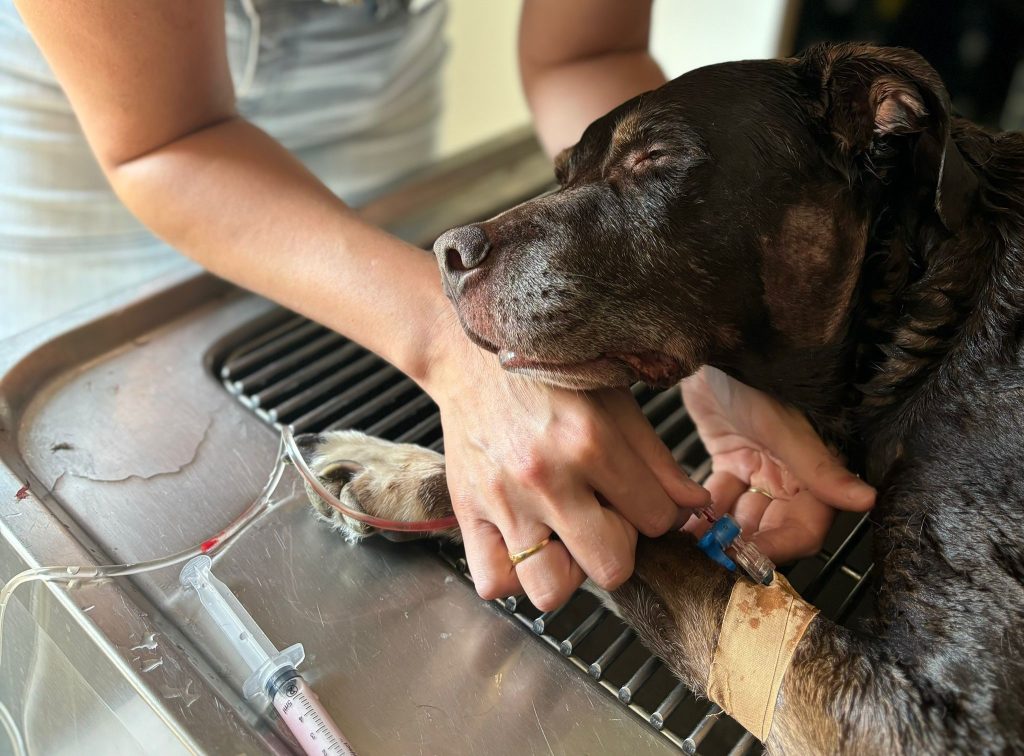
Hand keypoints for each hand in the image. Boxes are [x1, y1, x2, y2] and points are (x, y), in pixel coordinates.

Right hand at [423, 328, 709, 610]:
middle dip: (617, 548)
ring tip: (563, 537)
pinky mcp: (467, 512)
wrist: (471, 356)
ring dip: (565, 571)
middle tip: (603, 519)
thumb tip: (695, 506)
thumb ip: (656, 459)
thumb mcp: (614, 401)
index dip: (657, 515)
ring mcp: (503, 500)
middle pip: (611, 568)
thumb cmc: (547, 375)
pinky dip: (512, 576)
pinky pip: (494, 582)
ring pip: (552, 590)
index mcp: (590, 441)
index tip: (639, 499)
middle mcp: (545, 477)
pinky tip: (525, 545)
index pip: (656, 520)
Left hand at [682, 367, 875, 562]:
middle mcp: (788, 473)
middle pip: (771, 529)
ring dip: (719, 534)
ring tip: (688, 545)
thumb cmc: (748, 374)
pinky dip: (702, 513)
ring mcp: (757, 467)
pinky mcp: (730, 458)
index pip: (805, 529)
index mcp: (811, 469)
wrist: (707, 346)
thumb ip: (817, 466)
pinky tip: (680, 524)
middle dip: (743, 547)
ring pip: (742, 518)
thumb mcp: (780, 423)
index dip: (778, 550)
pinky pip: (719, 498)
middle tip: (709, 560)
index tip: (743, 563)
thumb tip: (866, 500)